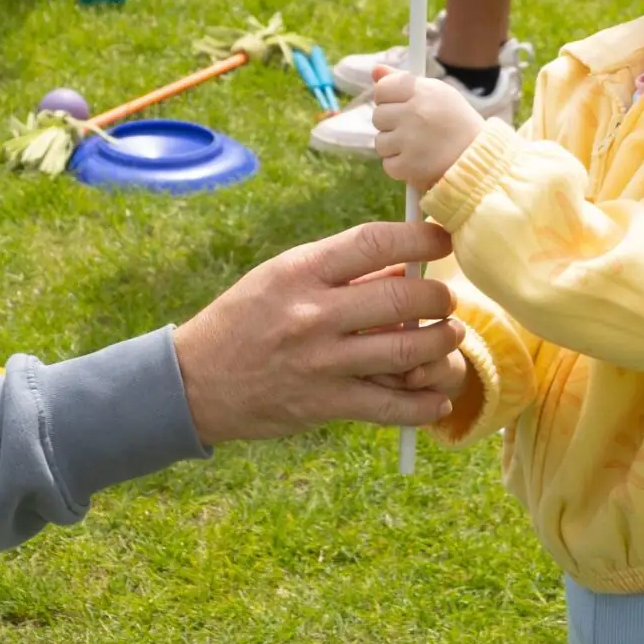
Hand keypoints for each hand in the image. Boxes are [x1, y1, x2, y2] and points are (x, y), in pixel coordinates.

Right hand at [172, 222, 466, 443]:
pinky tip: (437, 397)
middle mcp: (313, 313)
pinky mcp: (325, 404)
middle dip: (439, 297)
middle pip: (403, 297)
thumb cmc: (245, 320)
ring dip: (442, 344)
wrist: (196, 380)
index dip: (421, 237)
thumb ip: (340, 271)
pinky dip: (425, 404)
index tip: (442, 238)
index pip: (375, 241)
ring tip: (447, 337)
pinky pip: (392, 406)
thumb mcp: (281, 277)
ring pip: (408, 351)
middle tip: (445, 301)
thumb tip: (406, 263)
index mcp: (301, 271)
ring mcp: (321, 362)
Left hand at [369, 67, 484, 190]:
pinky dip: (400, 166)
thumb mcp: (435, 92)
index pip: (382, 88)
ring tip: (419, 146)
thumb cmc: (455, 121)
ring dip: (394, 146)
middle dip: (391, 124)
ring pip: (380, 142)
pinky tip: (419, 161)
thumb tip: (375, 70)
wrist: (479, 157)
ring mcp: (410, 140)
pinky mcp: (409, 166)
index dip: (387, 99)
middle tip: (414, 129)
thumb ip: (402, 80)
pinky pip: (388, 164)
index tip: (399, 106)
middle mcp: (415, 113)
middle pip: (378, 116)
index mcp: (422, 91)